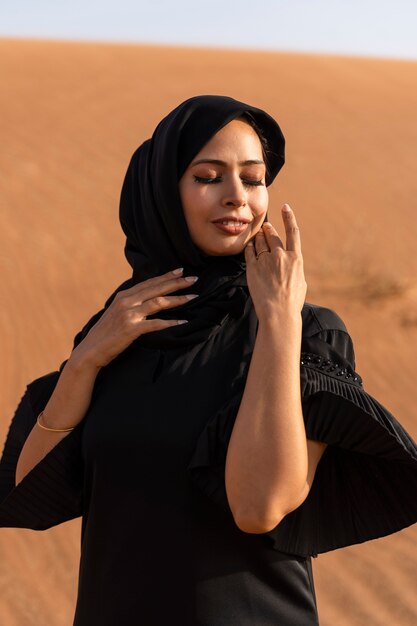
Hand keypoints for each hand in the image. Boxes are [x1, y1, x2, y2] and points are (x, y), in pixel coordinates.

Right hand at [70, 269, 198, 367]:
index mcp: (123, 296)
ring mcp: (129, 315)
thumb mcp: (116, 313)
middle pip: (157, 288)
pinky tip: (183, 322)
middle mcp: (126, 302)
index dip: (166, 276)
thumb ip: (129, 304)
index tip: (181, 270)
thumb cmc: (105, 334)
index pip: (149, 282)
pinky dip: (171, 322)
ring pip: (159, 303)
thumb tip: (144, 299)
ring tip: (193, 297)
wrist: (90, 351)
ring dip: (178, 299)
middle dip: (177, 282)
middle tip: (194, 278)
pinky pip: (156, 324)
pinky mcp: (131, 329)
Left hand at [244, 204, 306, 320]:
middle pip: (273, 235)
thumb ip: (295, 269)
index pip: (293, 232)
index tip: (286, 207)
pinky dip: (250, 247)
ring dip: (259, 237)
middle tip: (266, 227)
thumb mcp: (301, 283)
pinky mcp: (253, 267)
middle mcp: (280, 256)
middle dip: (269, 229)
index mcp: (295, 258)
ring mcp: (266, 261)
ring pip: (260, 242)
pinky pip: (249, 252)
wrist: (278, 312)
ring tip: (258, 236)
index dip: (289, 217)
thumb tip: (293, 266)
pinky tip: (249, 246)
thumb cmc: (292, 302)